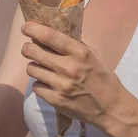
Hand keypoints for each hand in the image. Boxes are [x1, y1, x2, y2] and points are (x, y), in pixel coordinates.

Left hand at [20, 21, 134, 130]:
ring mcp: (60, 85)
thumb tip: (49, 35)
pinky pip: (36, 86)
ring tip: (43, 69)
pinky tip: (49, 85)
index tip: (26, 27)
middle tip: (29, 49)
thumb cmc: (102, 79)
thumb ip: (73, 45)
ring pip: (31, 68)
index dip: (32, 29)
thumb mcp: (92, 56)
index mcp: (80, 52)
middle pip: (32, 51)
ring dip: (34, 67)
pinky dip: (40, 84)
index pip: (49, 36)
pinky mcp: (55, 100)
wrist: (111, 109)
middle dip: (27, 49)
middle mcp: (68, 67)